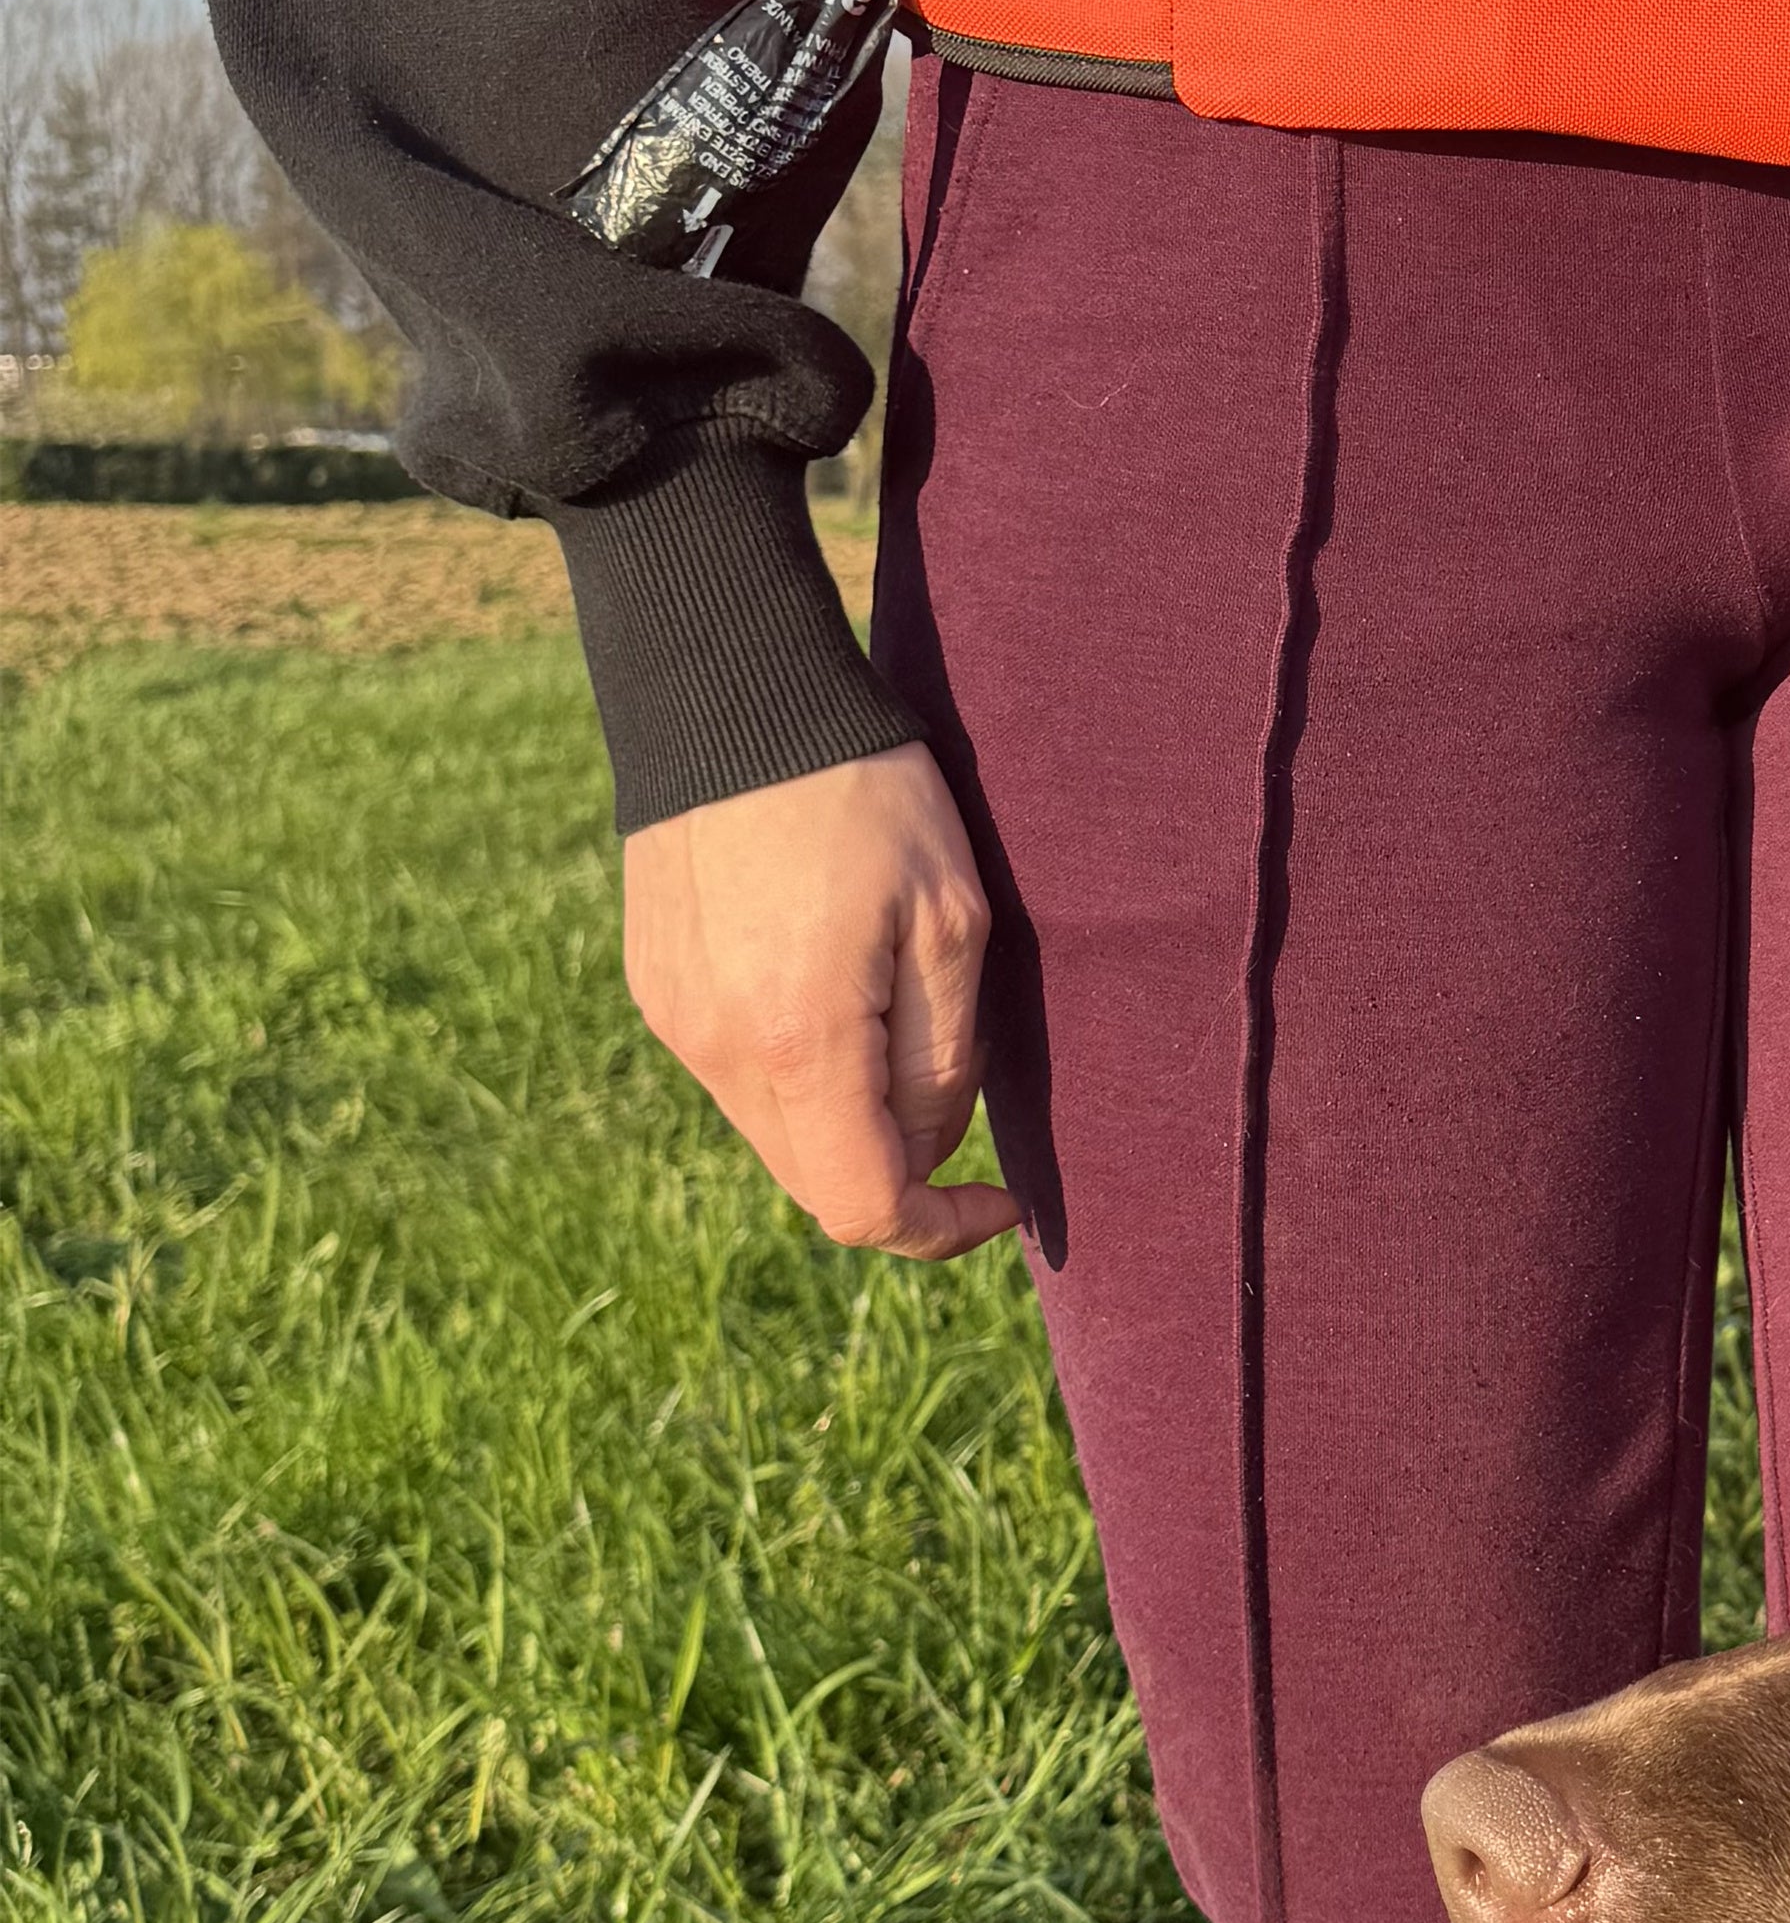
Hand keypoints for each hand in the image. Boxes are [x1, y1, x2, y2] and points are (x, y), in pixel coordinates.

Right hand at [621, 744, 1021, 1257]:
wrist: (728, 692)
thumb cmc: (864, 796)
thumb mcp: (951, 925)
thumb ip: (944, 1063)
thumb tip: (925, 1153)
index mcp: (794, 1042)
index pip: (864, 1208)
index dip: (941, 1229)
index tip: (1002, 1199)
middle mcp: (713, 1050)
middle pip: (817, 1182)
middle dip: (900, 1170)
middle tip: (964, 1098)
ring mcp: (673, 1020)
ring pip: (777, 1132)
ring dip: (848, 1117)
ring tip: (902, 1017)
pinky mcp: (654, 987)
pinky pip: (736, 1075)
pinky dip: (798, 1071)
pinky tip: (837, 986)